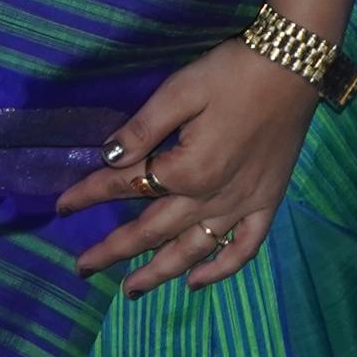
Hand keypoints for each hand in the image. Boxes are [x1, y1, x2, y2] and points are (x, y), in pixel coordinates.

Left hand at [49, 38, 328, 292]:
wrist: (295, 67)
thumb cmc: (233, 72)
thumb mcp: (180, 90)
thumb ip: (143, 128)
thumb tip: (107, 157)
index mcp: (187, 169)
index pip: (126, 186)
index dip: (90, 194)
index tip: (61, 207)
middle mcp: (212, 198)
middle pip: (152, 231)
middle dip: (113, 250)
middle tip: (82, 268)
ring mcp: (242, 206)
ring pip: (192, 252)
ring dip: (158, 273)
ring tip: (130, 290)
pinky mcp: (268, 204)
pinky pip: (242, 249)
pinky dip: (219, 270)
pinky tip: (196, 281)